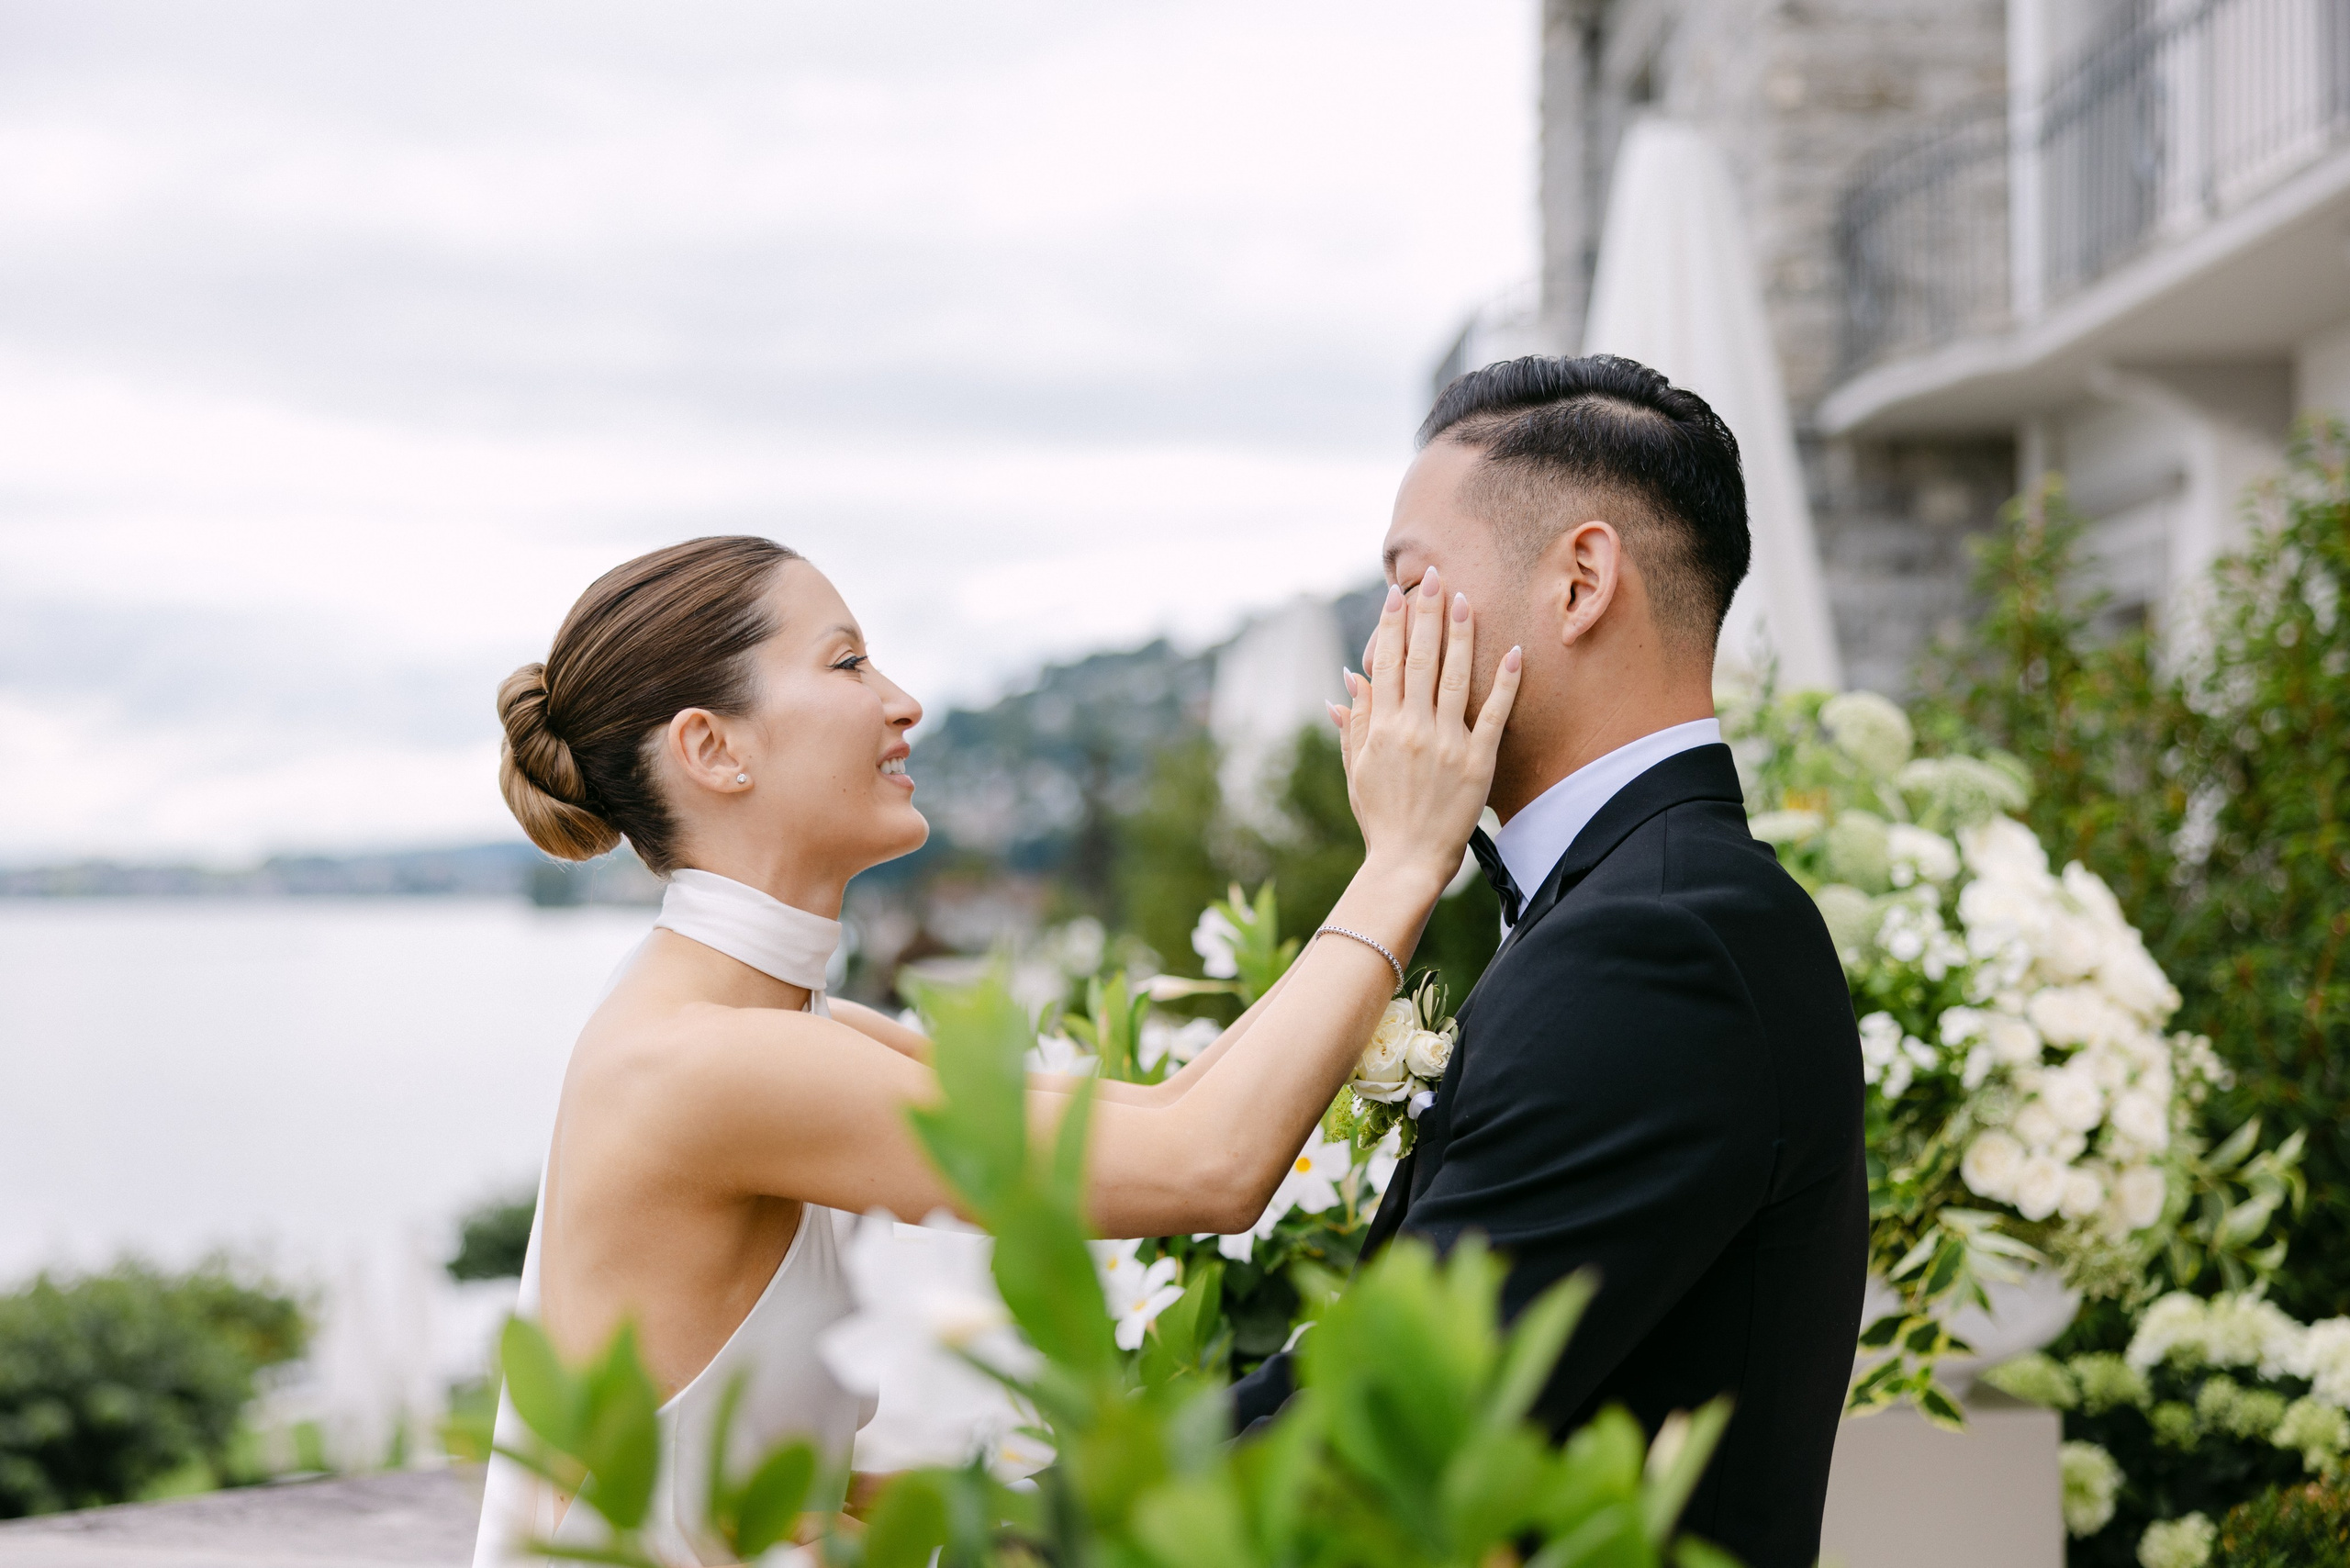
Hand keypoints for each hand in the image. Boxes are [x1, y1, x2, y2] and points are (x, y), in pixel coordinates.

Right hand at [1326, 566, 1517, 899]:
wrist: (1407, 862)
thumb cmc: (1380, 816)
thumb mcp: (1357, 768)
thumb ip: (1355, 721)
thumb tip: (1347, 680)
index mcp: (1382, 728)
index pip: (1386, 664)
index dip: (1390, 626)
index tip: (1395, 595)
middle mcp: (1413, 729)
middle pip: (1420, 659)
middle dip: (1426, 614)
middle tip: (1434, 577)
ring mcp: (1447, 744)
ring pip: (1454, 677)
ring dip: (1460, 635)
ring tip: (1466, 599)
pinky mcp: (1478, 762)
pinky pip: (1494, 715)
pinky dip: (1504, 682)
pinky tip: (1513, 651)